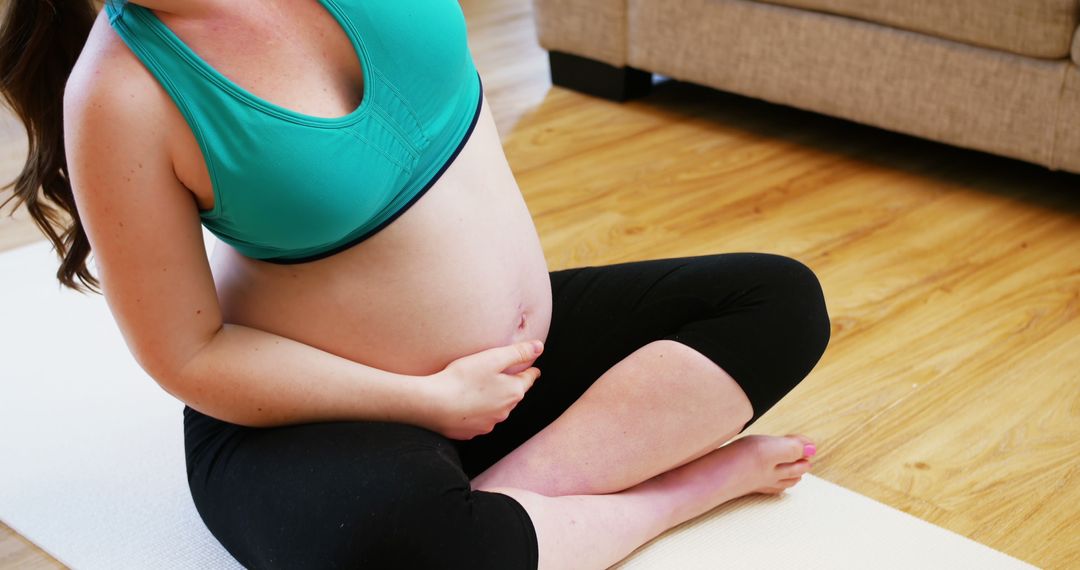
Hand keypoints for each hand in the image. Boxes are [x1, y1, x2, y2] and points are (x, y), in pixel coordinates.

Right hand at [423, 340, 543, 439]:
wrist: (433, 405)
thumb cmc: (462, 379)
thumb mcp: (492, 358)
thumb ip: (517, 352)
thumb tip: (539, 347)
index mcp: (513, 392)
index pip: (528, 380)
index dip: (530, 372)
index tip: (533, 370)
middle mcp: (504, 411)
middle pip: (513, 395)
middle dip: (511, 386)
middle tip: (504, 376)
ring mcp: (488, 424)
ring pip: (497, 409)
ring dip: (493, 400)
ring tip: (482, 390)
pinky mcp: (471, 432)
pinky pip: (479, 420)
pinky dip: (477, 412)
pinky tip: (466, 405)